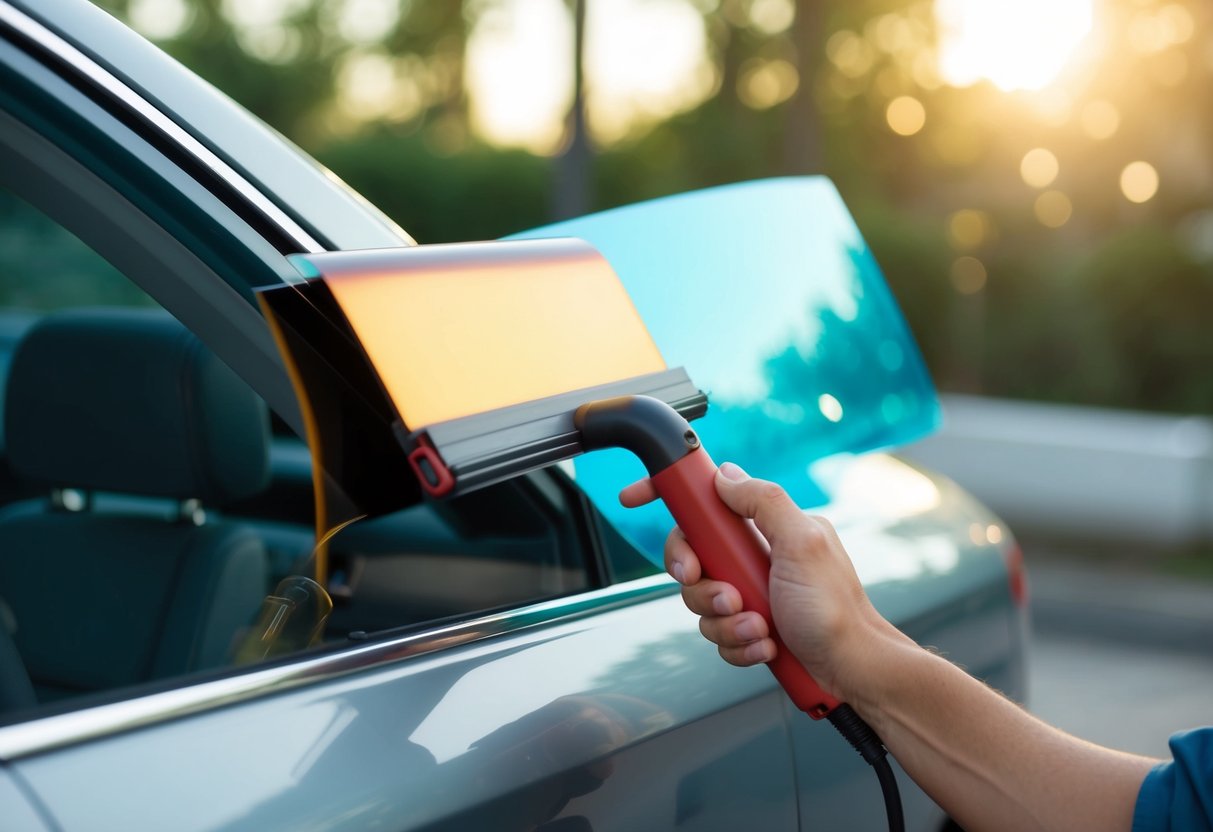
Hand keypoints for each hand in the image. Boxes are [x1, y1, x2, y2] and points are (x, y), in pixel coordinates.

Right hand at [620, 462, 886, 699]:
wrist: (852, 668)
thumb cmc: (836, 608)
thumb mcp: (802, 543)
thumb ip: (764, 503)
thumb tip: (726, 475)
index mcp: (762, 528)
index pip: (704, 500)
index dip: (664, 494)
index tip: (634, 498)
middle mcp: (751, 556)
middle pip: (689, 557)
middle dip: (700, 584)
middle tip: (727, 596)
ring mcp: (747, 591)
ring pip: (699, 601)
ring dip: (724, 620)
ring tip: (759, 627)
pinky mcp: (746, 624)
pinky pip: (716, 633)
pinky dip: (737, 643)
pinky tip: (765, 644)